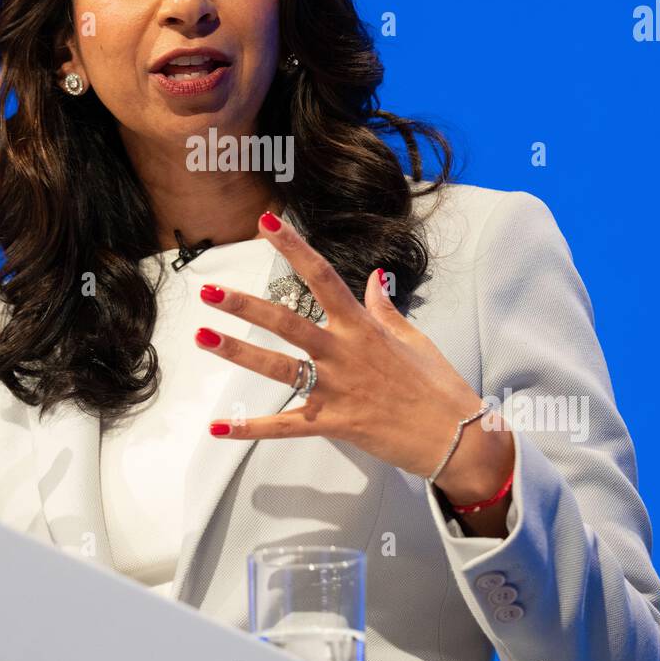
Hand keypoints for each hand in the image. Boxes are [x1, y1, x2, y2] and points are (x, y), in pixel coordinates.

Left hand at [195, 211, 514, 502]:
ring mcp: (336, 389)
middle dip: (244, 305)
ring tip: (203, 337)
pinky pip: (284, 426)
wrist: (456, 437)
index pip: (322, 276)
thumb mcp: (414, 340)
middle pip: (287, 321)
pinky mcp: (333, 424)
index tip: (267, 223)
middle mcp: (344, 352)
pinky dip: (250, 428)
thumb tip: (374, 277)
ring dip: (237, 352)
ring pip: (278, 368)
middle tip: (208, 291)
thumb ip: (385, 309)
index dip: (293, 247)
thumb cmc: (438, 387)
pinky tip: (219, 426)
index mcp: (363, 325)